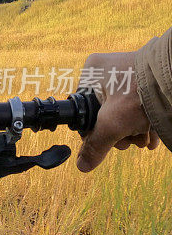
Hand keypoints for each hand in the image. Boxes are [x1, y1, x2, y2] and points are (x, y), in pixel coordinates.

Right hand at [76, 51, 160, 171]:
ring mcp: (129, 72)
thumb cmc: (141, 94)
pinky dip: (144, 122)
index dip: (95, 130)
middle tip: (130, 140)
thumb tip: (82, 165)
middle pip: (106, 112)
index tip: (108, 140)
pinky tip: (151, 136)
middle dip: (120, 133)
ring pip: (124, 110)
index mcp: (92, 72)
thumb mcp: (112, 124)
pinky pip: (138, 104)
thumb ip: (95, 145)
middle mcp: (109, 69)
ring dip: (134, 131)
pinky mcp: (147, 79)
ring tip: (144, 139)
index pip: (85, 109)